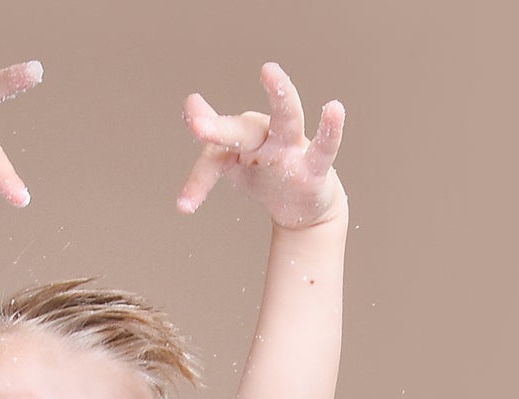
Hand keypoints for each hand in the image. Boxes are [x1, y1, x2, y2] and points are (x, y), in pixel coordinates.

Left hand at [178, 62, 346, 228]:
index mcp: (243, 142)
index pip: (215, 159)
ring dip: (279, 96)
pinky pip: (324, 148)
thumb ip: (209, 143)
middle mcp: (266, 139)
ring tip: (269, 70)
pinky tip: (335, 108)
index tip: (184, 207)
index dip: (199, 181)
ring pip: (286, 119)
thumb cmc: (264, 178)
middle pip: (240, 131)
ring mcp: (290, 150)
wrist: (303, 208)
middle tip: (197, 127)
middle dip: (219, 130)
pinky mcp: (315, 168)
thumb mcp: (234, 164)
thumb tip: (190, 103)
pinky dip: (330, 130)